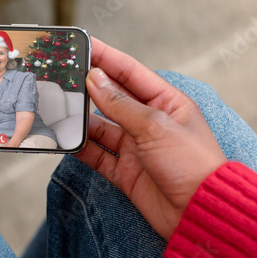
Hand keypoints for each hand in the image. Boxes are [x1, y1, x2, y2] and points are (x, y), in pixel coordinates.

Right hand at [75, 38, 225, 238]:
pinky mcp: (125, 172)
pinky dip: (80, 148)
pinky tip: (65, 140)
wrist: (200, 213)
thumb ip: (121, 104)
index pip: (130, 72)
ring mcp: (136, 147)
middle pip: (111, 98)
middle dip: (87, 87)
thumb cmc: (192, 165)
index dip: (106, 57)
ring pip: (99, 127)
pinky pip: (96, 155)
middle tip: (60, 75)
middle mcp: (149, 122)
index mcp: (166, 102)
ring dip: (79, 120)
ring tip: (56, 108)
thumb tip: (95, 79)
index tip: (82, 44)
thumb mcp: (155, 126)